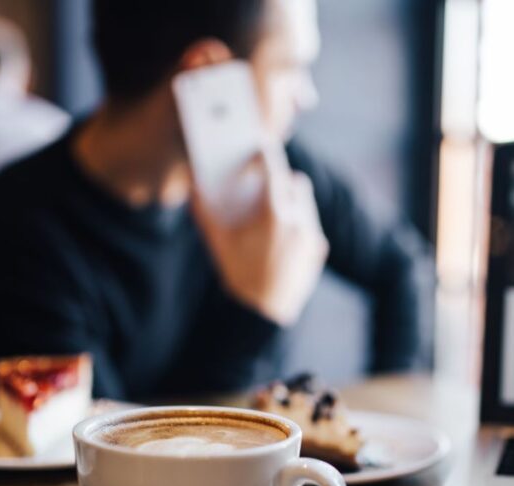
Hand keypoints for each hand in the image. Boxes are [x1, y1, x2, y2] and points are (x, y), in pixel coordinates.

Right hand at [192, 149, 328, 325]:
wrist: (263, 314)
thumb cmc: (238, 275)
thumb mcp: (218, 243)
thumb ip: (204, 211)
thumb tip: (194, 186)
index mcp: (274, 214)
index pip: (274, 169)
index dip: (266, 153)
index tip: (260, 143)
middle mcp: (299, 221)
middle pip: (295, 182)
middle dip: (281, 179)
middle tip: (265, 180)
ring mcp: (312, 235)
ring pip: (305, 203)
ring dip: (291, 200)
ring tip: (273, 205)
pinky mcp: (318, 249)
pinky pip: (309, 225)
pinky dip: (297, 223)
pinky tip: (281, 233)